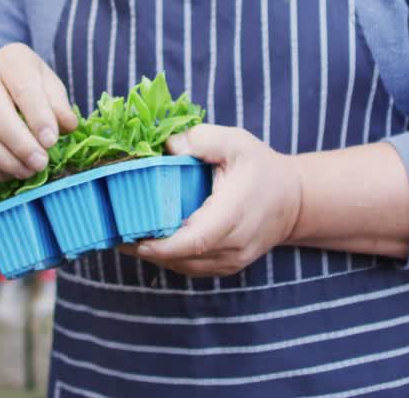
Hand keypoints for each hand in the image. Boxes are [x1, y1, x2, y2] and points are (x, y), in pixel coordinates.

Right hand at [0, 43, 78, 184]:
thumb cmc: (25, 86)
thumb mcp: (47, 85)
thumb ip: (59, 104)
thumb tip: (68, 126)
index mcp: (10, 61)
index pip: (23, 88)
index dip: (38, 117)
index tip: (51, 141)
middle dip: (20, 145)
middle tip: (41, 163)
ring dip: (4, 161)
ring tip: (28, 171)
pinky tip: (8, 174)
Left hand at [121, 125, 302, 277]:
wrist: (294, 200)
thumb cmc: (261, 168)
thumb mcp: (236, 142)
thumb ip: (202, 139)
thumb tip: (168, 146)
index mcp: (234, 214)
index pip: (194, 239)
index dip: (160, 244)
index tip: (130, 236)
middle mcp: (233, 245)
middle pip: (182, 256)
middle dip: (146, 247)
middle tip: (114, 230)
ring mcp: (231, 261)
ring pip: (184, 266)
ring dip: (155, 254)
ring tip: (125, 235)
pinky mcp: (226, 266)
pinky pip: (191, 267)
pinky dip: (169, 256)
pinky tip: (149, 240)